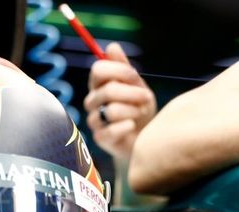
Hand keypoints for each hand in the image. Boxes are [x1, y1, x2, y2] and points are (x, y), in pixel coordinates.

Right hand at [83, 42, 155, 159]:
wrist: (143, 139)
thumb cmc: (139, 108)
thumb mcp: (136, 85)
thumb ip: (124, 68)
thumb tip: (111, 46)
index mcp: (99, 85)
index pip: (98, 69)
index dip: (118, 70)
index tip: (135, 76)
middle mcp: (92, 101)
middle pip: (108, 90)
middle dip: (133, 93)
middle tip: (146, 97)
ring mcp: (94, 120)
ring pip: (112, 110)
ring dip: (133, 110)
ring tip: (140, 114)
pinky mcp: (99, 138)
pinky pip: (112, 130)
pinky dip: (128, 126)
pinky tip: (132, 127)